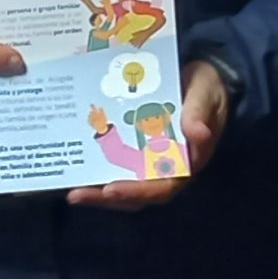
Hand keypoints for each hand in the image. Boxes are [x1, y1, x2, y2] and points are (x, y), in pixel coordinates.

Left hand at [68, 61, 228, 210]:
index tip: (111, 189)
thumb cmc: (206, 90)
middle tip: (76, 195)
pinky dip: (98, 171)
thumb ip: (199, 113)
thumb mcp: (206, 95)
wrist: (203, 81)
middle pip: (136, 194)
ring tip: (70, 190)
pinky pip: (118, 168)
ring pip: (124, 185)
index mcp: (187, 162)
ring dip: (97, 191)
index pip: (162, 187)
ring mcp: (151, 162)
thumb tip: (199, 134)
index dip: (136, 191)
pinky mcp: (138, 152)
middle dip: (105, 197)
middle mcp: (167, 169)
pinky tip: (75, 168)